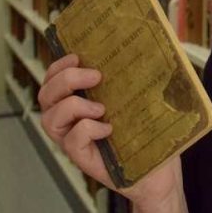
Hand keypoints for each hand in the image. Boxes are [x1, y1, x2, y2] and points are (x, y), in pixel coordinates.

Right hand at [38, 54, 181, 206]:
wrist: (163, 175)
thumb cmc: (154, 135)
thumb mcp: (150, 99)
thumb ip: (148, 73)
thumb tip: (166, 37)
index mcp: (81, 101)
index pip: (52, 79)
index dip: (57, 65)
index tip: (78, 55)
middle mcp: (71, 120)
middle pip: (45, 94)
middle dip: (64, 79)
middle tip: (95, 76)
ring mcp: (74, 141)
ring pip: (49, 118)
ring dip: (72, 106)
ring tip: (101, 108)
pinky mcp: (83, 159)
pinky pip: (71, 141)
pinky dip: (87, 130)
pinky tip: (108, 129)